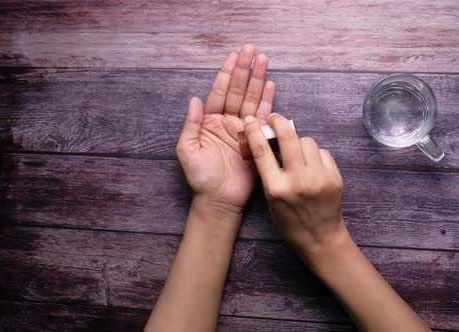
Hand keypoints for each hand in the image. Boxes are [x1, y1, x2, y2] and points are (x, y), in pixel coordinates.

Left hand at [176, 44, 274, 214]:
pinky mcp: (257, 140)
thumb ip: (191, 124)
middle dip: (245, 70)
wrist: (219, 199)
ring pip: (252, 99)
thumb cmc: (200, 177)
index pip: (220, 91)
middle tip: (253, 50)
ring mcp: (243, 130)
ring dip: (258, 80)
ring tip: (264, 61)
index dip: (227, 73)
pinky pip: (264, 118)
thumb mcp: (187, 150)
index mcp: (210, 121)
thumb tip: (194, 99)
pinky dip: (268, 102)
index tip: (234, 55)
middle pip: (238, 90)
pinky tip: (271, 86)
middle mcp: (227, 122)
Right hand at [242, 113, 346, 254]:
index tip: (251, 121)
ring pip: (307, 142)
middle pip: (288, 137)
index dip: (254, 132)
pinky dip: (315, 155)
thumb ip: (269, 173)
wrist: (321, 238)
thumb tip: (268, 142)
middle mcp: (298, 180)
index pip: (262, 151)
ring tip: (297, 153)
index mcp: (276, 188)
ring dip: (299, 142)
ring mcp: (319, 178)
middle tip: (275, 118)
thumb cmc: (290, 221)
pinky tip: (312, 166)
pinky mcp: (334, 177)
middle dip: (279, 122)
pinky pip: (322, 152)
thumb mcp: (270, 199)